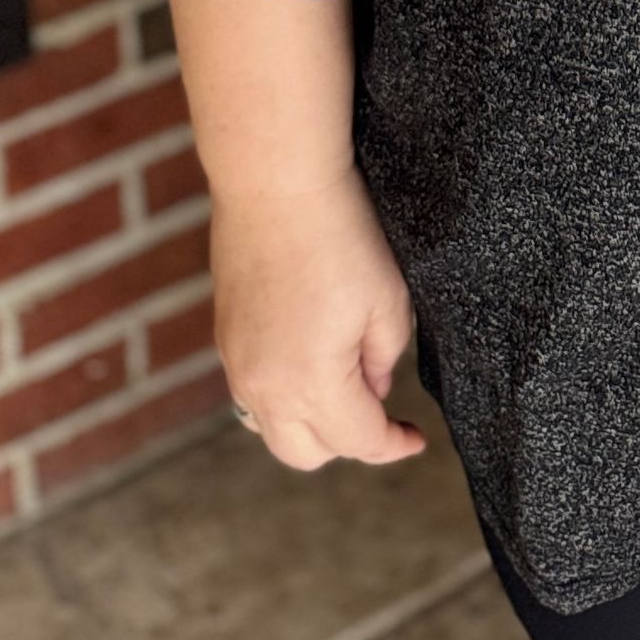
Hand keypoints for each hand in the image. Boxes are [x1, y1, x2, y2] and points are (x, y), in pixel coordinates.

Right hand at [211, 164, 427, 471]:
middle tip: (379, 410)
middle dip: (347, 442)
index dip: (394, 444)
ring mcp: (237, 366)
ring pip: (273, 430)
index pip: (359, 441)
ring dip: (309, 425)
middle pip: (307, 454)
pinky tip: (306, 364)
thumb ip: (385, 358)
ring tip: (343, 388)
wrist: (277, 185)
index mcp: (313, 385)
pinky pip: (252, 395)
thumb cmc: (342, 236)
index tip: (415, 438)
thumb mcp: (388, 300)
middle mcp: (266, 389)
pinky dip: (282, 398)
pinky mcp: (224, 340)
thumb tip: (373, 388)